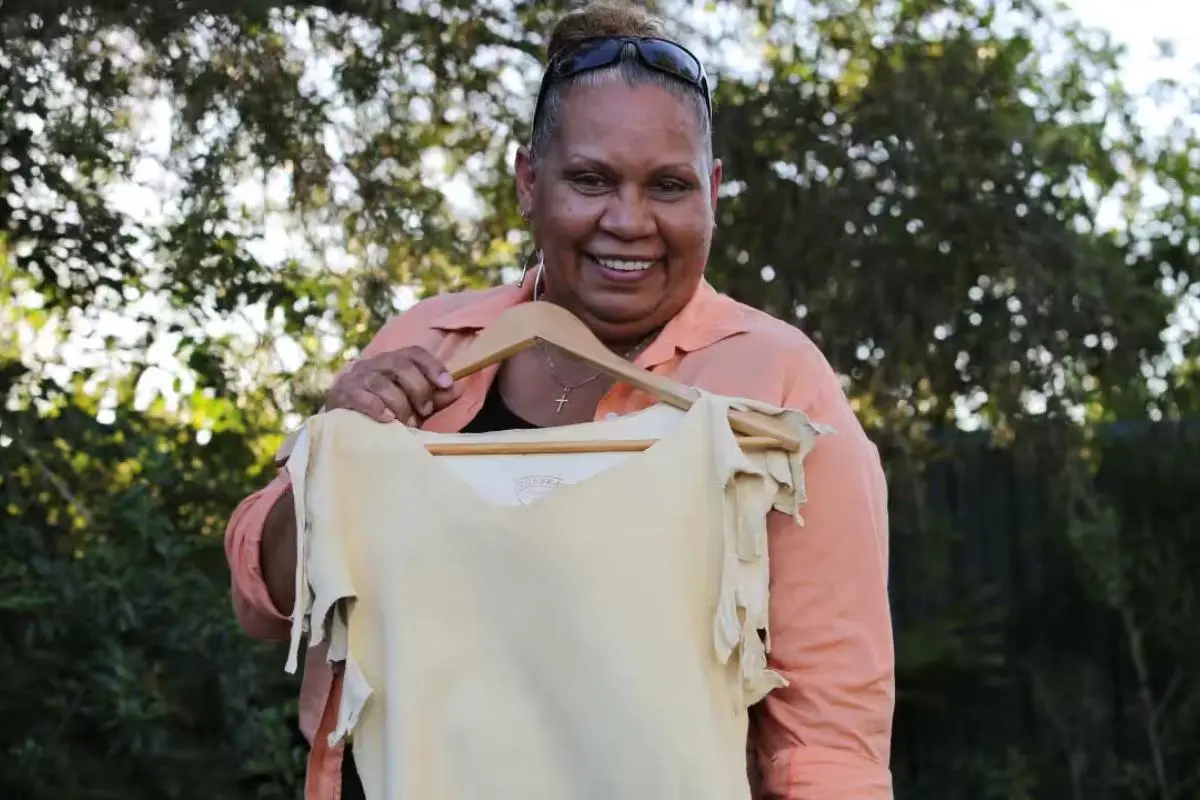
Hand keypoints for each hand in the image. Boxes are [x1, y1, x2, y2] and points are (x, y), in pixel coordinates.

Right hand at [326, 347, 462, 424]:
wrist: (345, 423)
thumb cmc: (386, 412)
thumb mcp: (415, 405)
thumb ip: (435, 398)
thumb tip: (457, 389)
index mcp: (394, 362)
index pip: (414, 353)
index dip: (432, 366)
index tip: (447, 384)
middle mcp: (375, 364)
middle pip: (399, 365)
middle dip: (418, 389)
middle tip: (424, 411)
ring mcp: (357, 378)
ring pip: (381, 382)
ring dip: (399, 403)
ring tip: (407, 423)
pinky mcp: (342, 395)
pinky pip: (360, 396)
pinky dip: (377, 407)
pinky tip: (388, 419)